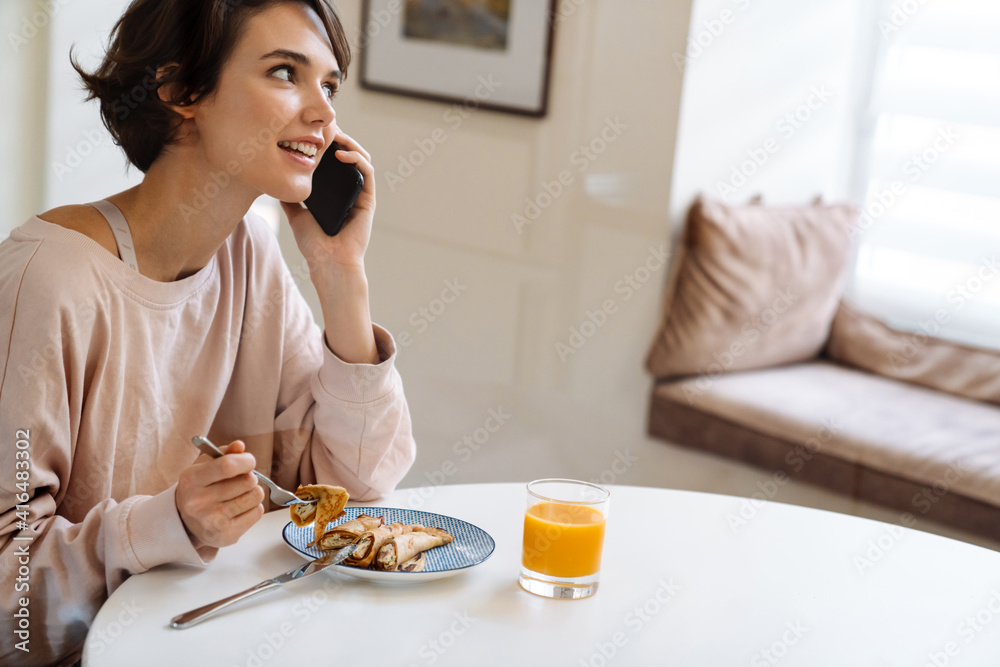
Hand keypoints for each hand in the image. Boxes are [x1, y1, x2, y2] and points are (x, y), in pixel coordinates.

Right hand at [176, 440, 264, 547]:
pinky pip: (257, 512)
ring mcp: (212, 521)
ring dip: (253, 492)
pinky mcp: (226, 535)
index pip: (227, 466)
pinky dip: (253, 508)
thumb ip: (224, 453)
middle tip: (242, 480)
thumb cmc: (200, 488)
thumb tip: (240, 446)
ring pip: (255, 496)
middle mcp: (199, 502)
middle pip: (247, 481)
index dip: (245, 461)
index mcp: (191, 480)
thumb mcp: (204, 466)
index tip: (249, 461)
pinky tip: (239, 509)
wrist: (186, 523)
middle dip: (250, 477)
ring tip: (240, 494)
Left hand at [279, 129, 374, 276]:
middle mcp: (350, 191)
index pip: (334, 162)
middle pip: (349, 155)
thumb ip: (290, 198)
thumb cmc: (314, 245)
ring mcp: (361, 195)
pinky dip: (357, 158)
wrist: (327, 263)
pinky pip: (367, 172)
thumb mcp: (296, 215)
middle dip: (338, 138)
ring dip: (349, 143)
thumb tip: (277, 182)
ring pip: (361, 159)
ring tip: (333, 134)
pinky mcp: (368, 200)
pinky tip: (341, 153)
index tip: (312, 131)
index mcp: (336, 193)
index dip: (327, 144)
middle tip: (323, 126)